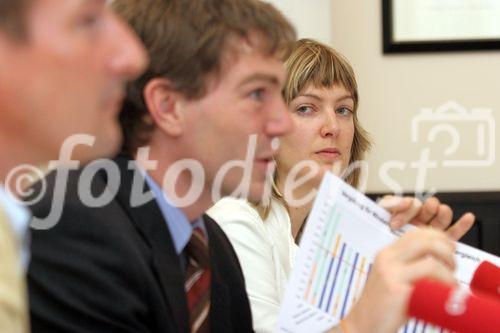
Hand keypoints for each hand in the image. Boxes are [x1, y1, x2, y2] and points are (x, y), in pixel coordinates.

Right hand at [341, 228, 456, 332]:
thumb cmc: (383, 306)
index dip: (438, 237)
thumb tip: (441, 261)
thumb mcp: (394, 279)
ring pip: (431, 259)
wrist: (363, 325)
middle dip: (447, 250)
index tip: (450, 249)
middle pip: (425, 240)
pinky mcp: (396, 289)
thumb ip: (411, 267)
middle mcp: (387, 258)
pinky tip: (447, 292)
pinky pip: (429, 278)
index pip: (416, 233)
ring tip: (452, 282)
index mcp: (387, 254)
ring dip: (449, 269)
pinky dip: (445, 283)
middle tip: (453, 265)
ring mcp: (391, 272)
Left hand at [379, 195, 474, 239]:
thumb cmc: (379, 240)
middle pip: (430, 208)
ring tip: (441, 212)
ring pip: (441, 218)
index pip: (411, 204)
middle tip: (425, 211)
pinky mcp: (438, 243)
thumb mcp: (378, 220)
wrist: (383, 267)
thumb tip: (406, 200)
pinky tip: (467, 218)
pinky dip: (461, 225)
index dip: (406, 210)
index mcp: (404, 213)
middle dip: (428, 208)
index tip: (394, 223)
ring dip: (443, 213)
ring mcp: (429, 231)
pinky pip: (453, 233)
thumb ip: (389, 203)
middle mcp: (419, 220)